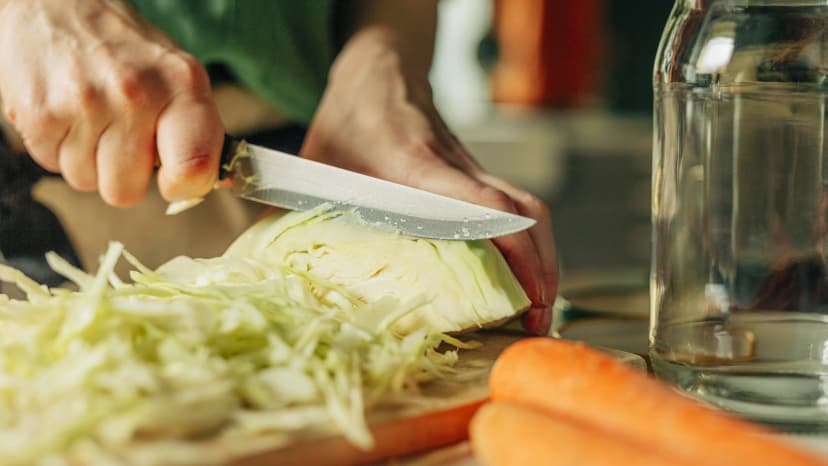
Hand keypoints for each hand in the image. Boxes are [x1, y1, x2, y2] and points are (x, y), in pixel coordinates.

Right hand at [0, 0, 222, 205]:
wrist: (52, 3)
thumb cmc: (123, 48)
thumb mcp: (175, 76)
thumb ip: (194, 131)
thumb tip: (203, 182)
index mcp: (182, 85)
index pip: (195, 167)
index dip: (184, 186)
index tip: (174, 177)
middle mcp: (136, 93)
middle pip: (127, 192)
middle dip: (122, 174)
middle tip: (120, 135)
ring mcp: (85, 104)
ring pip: (87, 182)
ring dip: (87, 159)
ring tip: (90, 116)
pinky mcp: (39, 112)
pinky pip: (52, 165)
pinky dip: (57, 146)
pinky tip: (65, 111)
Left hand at [300, 29, 557, 334]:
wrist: (379, 72)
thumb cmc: (346, 122)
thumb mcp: (315, 166)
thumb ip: (297, 217)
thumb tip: (276, 277)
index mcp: (413, 164)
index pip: (479, 203)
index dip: (510, 248)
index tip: (522, 295)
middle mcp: (455, 169)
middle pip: (523, 212)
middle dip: (541, 268)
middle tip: (536, 320)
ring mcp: (472, 171)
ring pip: (529, 211)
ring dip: (543, 260)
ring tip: (537, 309)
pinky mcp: (476, 177)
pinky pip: (518, 210)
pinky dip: (529, 246)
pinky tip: (520, 279)